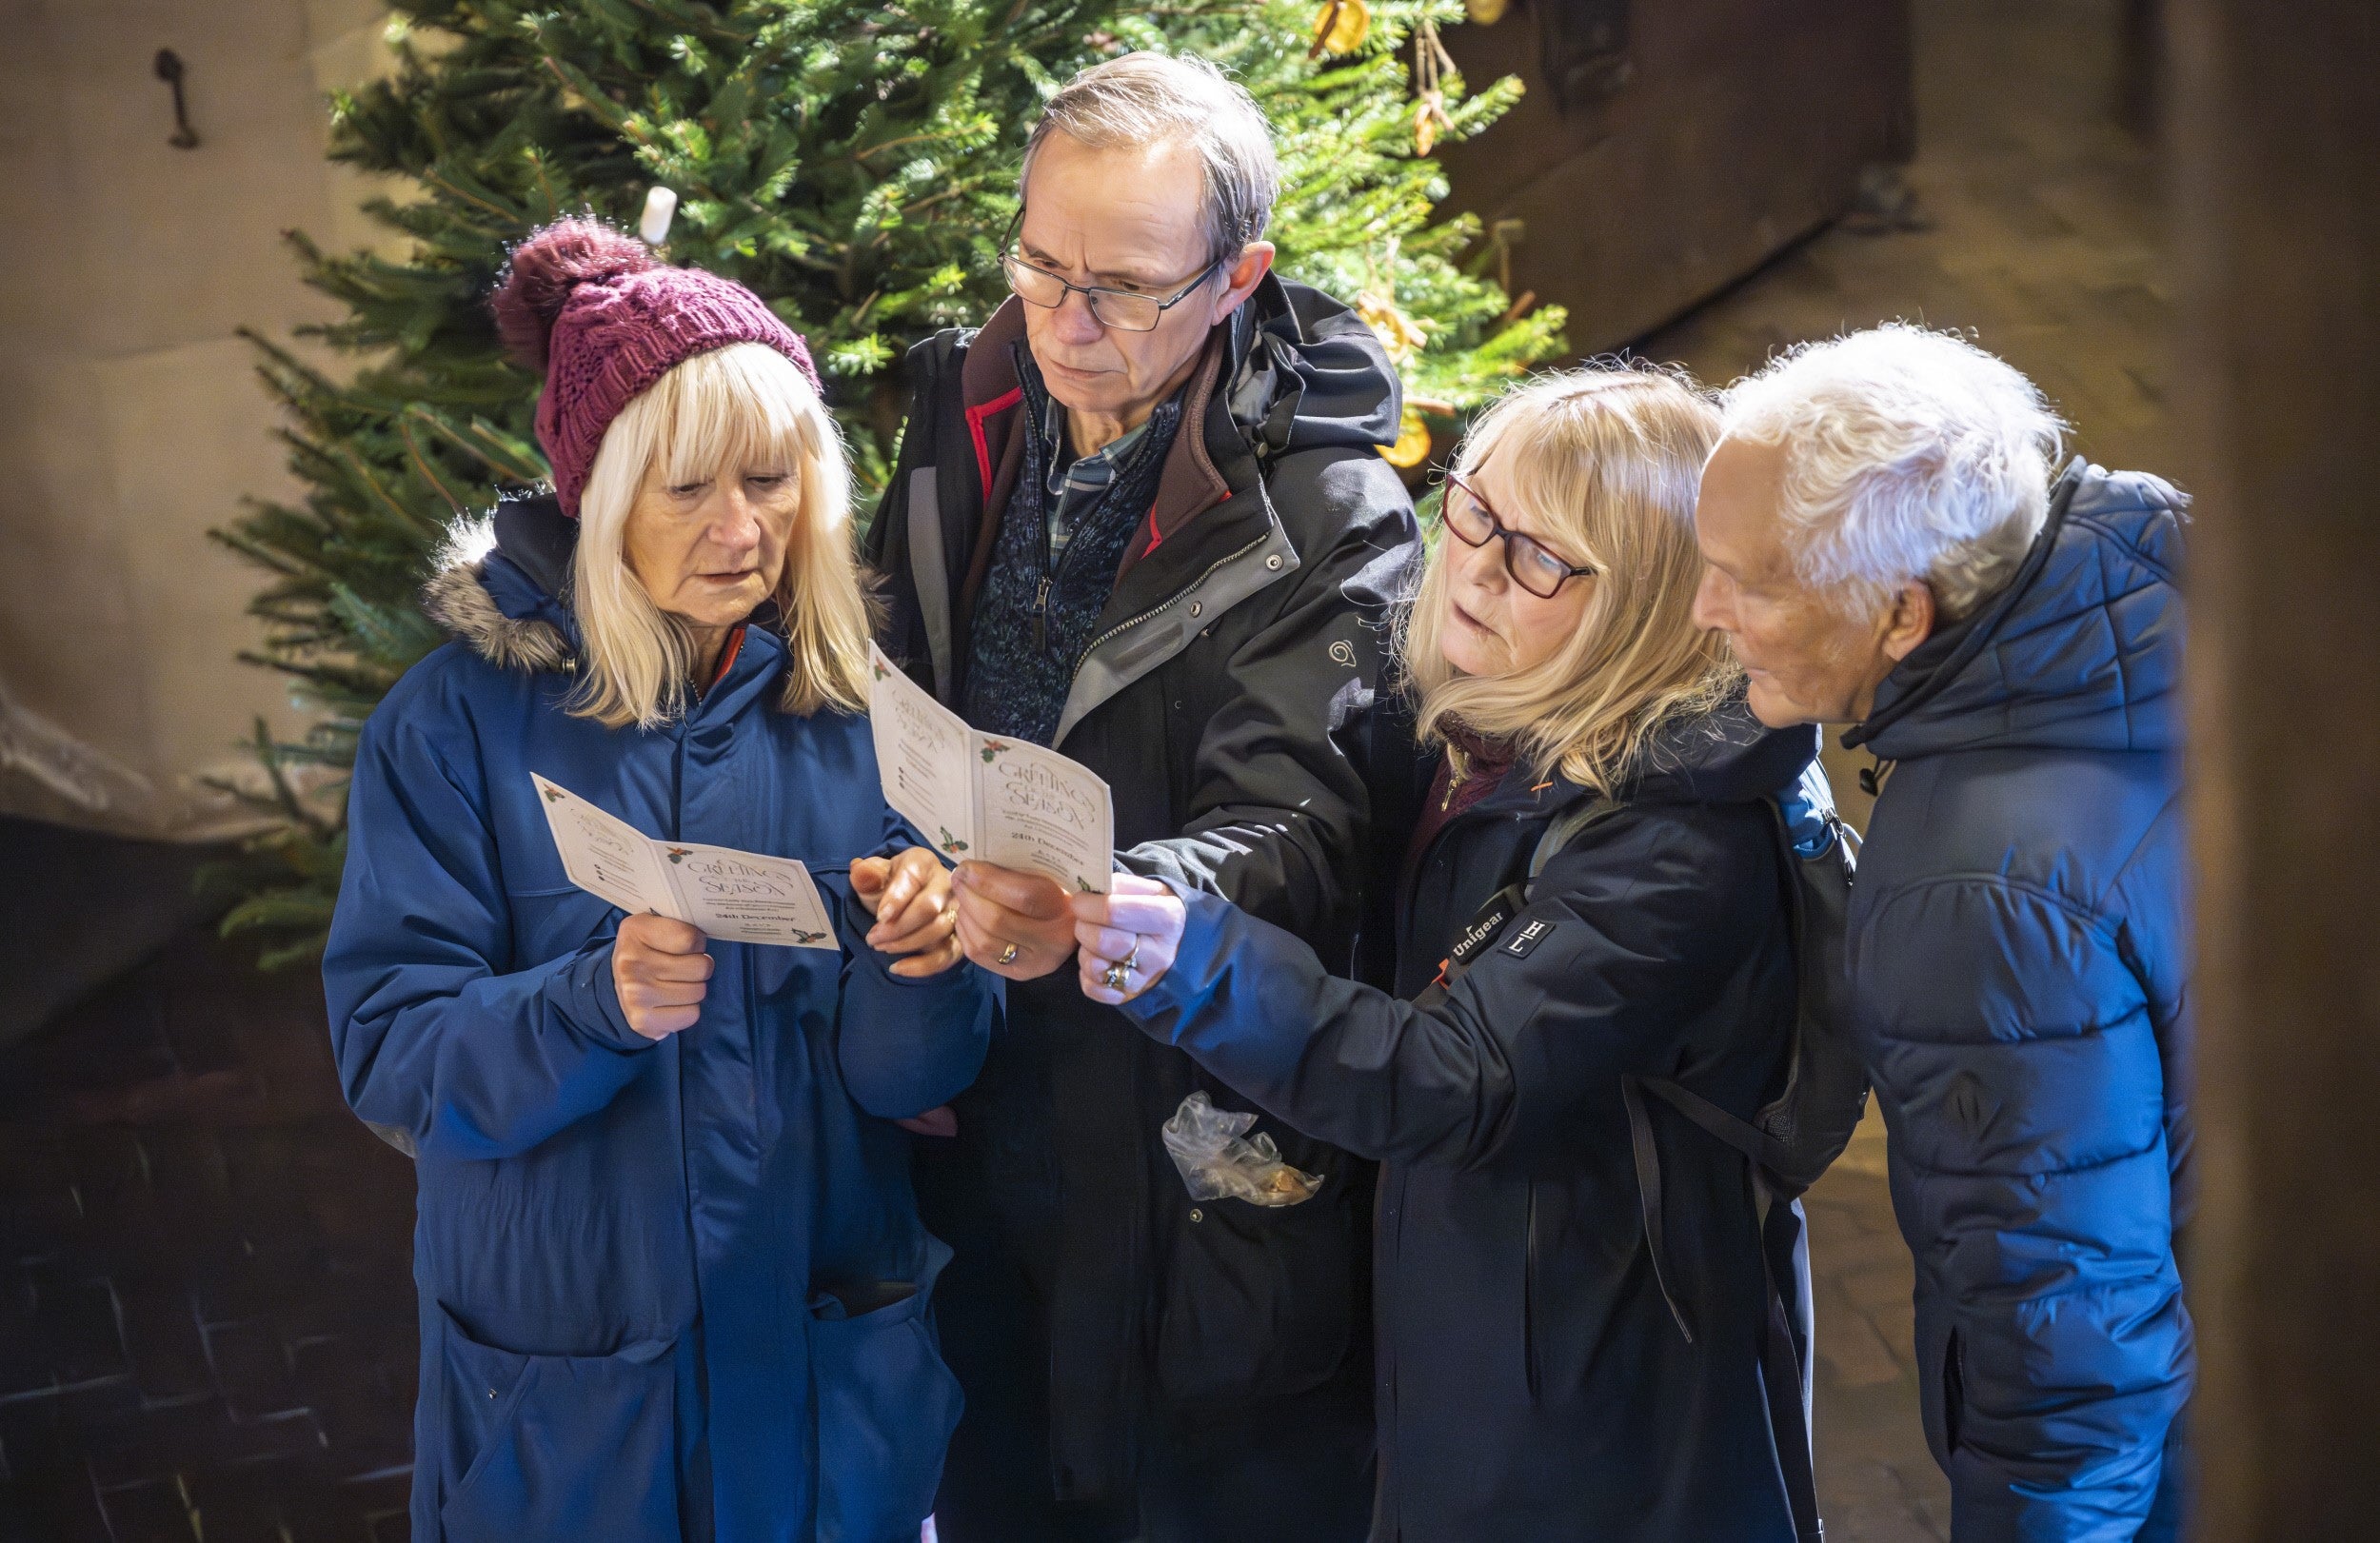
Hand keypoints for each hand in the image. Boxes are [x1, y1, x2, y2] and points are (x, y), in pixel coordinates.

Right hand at [612, 913, 712, 1039]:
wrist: (616, 984)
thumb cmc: (646, 951)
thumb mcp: (654, 925)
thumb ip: (679, 924)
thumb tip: (710, 936)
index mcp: (635, 931)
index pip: (691, 939)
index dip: (698, 942)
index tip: (688, 945)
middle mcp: (631, 963)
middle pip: (700, 967)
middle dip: (700, 967)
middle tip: (686, 967)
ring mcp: (636, 995)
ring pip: (698, 992)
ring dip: (695, 988)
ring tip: (678, 984)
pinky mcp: (642, 1021)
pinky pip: (691, 1015)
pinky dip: (688, 1009)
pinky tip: (673, 1002)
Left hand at [851, 848, 962, 976]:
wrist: (906, 899)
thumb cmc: (890, 885)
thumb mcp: (874, 876)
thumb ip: (866, 874)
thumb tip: (859, 870)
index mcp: (923, 863)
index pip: (912, 878)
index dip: (896, 899)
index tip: (879, 917)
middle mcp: (947, 884)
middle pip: (929, 907)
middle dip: (898, 927)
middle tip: (873, 938)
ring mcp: (957, 910)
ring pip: (939, 930)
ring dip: (907, 944)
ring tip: (882, 948)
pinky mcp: (961, 936)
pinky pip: (948, 954)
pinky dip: (924, 966)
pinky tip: (900, 968)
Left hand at [953, 862, 1080, 980]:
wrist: (1068, 931)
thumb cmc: (1056, 895)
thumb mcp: (1048, 878)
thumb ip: (1017, 872)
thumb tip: (973, 867)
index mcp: (1065, 911)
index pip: (1023, 896)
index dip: (988, 881)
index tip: (968, 867)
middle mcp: (1051, 943)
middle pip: (997, 921)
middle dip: (969, 896)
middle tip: (958, 878)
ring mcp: (1032, 964)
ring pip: (983, 941)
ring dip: (965, 913)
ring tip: (963, 896)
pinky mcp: (1015, 974)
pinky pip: (977, 954)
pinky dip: (965, 930)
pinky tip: (967, 915)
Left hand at [1070, 875, 1183, 1004]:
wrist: (1182, 944)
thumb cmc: (1159, 911)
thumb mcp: (1151, 890)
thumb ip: (1121, 885)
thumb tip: (1089, 888)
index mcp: (1167, 919)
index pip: (1113, 911)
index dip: (1088, 904)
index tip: (1080, 900)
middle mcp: (1159, 954)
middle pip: (1102, 941)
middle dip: (1083, 926)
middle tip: (1084, 920)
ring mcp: (1145, 979)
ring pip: (1096, 967)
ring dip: (1085, 951)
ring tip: (1092, 941)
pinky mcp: (1129, 997)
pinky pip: (1093, 989)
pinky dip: (1086, 975)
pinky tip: (1097, 960)